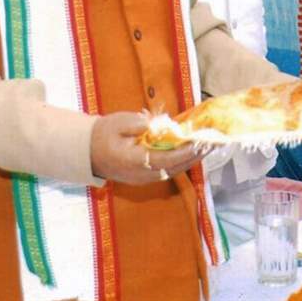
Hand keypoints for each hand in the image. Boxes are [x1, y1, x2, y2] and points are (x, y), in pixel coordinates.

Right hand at [90, 112, 208, 184]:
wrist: (85, 152)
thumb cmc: (102, 135)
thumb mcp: (118, 123)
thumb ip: (139, 124)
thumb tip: (159, 124)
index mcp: (134, 162)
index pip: (166, 158)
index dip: (185, 151)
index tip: (201, 142)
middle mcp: (142, 174)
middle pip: (176, 167)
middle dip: (197, 155)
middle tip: (215, 141)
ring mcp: (144, 179)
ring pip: (175, 170)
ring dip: (193, 158)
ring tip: (210, 145)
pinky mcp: (146, 177)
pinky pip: (169, 170)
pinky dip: (183, 160)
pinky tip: (194, 150)